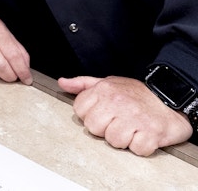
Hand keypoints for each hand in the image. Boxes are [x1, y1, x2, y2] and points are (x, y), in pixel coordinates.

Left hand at [58, 75, 192, 154]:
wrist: (170, 99)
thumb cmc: (137, 94)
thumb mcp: (109, 83)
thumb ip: (84, 84)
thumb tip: (62, 83)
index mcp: (104, 90)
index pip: (80, 111)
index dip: (90, 116)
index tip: (103, 114)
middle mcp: (118, 102)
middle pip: (93, 128)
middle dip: (104, 129)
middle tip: (118, 122)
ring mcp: (135, 118)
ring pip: (113, 141)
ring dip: (123, 139)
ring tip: (132, 129)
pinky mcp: (151, 133)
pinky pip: (136, 149)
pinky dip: (141, 147)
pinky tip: (143, 135)